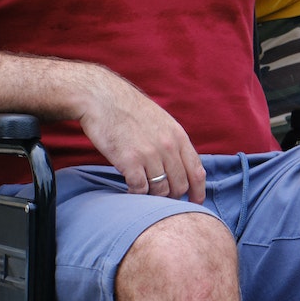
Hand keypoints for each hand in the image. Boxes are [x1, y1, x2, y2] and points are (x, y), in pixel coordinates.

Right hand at [74, 67, 206, 201]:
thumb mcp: (161, 120)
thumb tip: (181, 165)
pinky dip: (136, 195)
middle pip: (180, 185)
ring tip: (144, 193)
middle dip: (173, 197)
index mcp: (178, 136)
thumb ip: (172, 142)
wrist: (101, 97)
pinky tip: (130, 191)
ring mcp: (149, 154)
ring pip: (161, 190)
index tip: (195, 203)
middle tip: (162, 199)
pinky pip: (140, 189)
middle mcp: (168, 146)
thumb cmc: (128, 109)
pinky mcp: (129, 161)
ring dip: (153, 197)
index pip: (197, 171)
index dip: (198, 192)